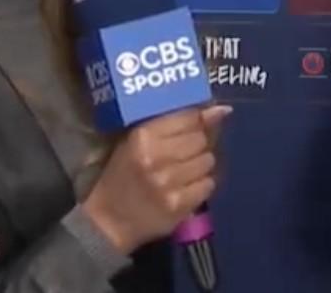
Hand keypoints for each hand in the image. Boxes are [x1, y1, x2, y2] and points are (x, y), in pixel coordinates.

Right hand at [82, 105, 230, 253]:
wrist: (109, 221)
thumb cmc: (122, 175)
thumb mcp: (136, 142)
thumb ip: (174, 122)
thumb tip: (221, 109)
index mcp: (143, 137)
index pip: (189, 118)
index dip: (199, 119)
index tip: (200, 123)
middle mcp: (157, 157)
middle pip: (201, 139)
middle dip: (199, 143)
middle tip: (187, 151)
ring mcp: (169, 183)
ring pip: (208, 161)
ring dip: (201, 164)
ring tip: (185, 170)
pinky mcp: (179, 205)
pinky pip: (208, 184)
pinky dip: (201, 184)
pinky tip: (187, 187)